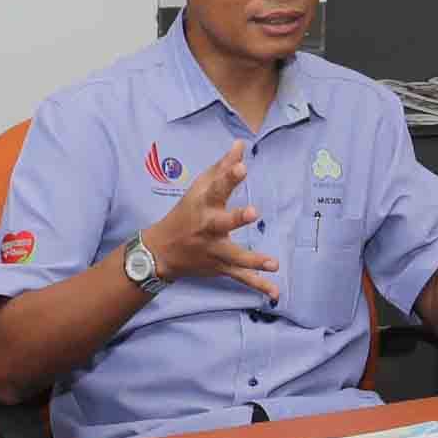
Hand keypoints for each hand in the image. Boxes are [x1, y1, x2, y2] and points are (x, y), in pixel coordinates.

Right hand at [140, 143, 276, 296]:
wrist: (162, 251)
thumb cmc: (186, 212)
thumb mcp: (200, 188)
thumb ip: (223, 168)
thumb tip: (241, 145)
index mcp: (204, 204)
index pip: (217, 188)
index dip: (228, 177)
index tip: (241, 167)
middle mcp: (208, 228)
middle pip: (222, 223)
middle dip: (236, 218)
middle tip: (254, 212)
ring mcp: (214, 250)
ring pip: (235, 256)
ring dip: (253, 260)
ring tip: (273, 263)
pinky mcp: (220, 267)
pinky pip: (241, 277)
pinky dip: (258, 285)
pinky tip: (275, 293)